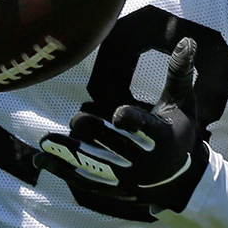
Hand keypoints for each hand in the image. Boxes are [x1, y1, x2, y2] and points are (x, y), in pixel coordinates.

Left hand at [36, 38, 208, 213]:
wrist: (180, 177)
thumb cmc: (177, 129)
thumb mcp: (182, 102)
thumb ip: (179, 73)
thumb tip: (187, 39)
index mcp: (163, 137)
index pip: (146, 128)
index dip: (132, 122)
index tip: (117, 114)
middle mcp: (145, 161)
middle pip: (116, 146)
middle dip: (96, 133)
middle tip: (77, 120)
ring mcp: (127, 177)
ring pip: (95, 165)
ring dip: (70, 153)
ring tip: (46, 140)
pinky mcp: (112, 188)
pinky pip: (84, 180)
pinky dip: (62, 169)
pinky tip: (40, 158)